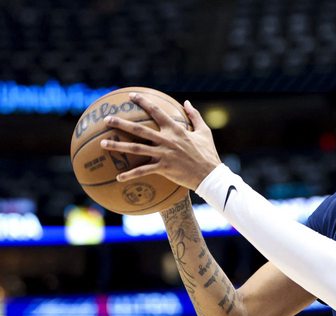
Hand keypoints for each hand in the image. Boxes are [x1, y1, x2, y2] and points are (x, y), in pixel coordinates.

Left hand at [100, 92, 221, 189]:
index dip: (143, 102)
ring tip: (102, 143)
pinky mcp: (163, 168)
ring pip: (136, 149)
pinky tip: (118, 177)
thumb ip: (194, 116)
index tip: (131, 96)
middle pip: (139, 130)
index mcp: (176, 129)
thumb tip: (187, 102)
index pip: (156, 111)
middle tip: (106, 119)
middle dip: (121, 123)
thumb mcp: (204, 131)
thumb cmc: (208, 153)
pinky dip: (130, 174)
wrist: (210, 174)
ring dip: (118, 146)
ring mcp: (163, 154)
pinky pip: (143, 171)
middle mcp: (167, 140)